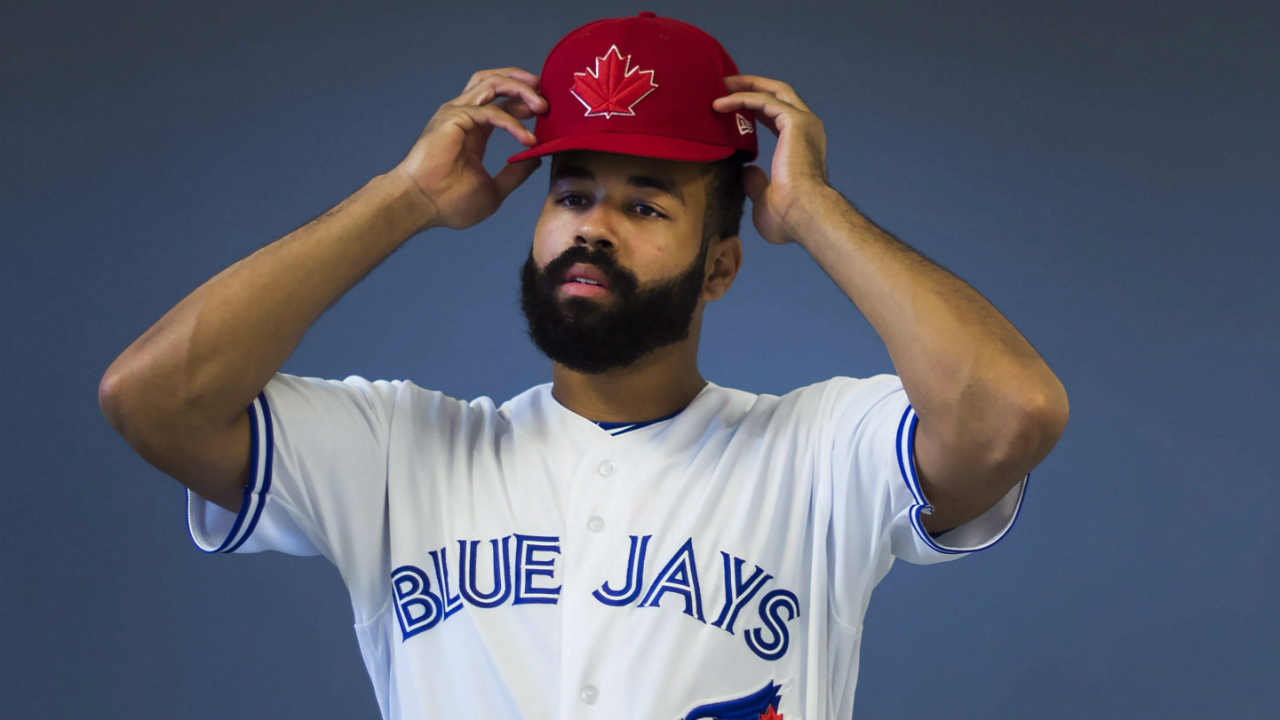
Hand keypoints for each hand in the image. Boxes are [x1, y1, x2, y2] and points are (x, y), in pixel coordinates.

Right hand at [391, 67, 547, 231]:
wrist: (423, 206)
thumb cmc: (450, 203)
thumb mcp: (494, 189)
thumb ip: (515, 173)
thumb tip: (536, 160)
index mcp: (475, 130)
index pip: (503, 102)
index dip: (526, 103)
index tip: (548, 114)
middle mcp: (465, 115)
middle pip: (496, 81)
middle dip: (524, 81)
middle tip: (547, 95)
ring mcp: (458, 112)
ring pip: (492, 83)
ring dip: (520, 89)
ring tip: (542, 106)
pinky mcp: (454, 117)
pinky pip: (490, 110)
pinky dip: (512, 122)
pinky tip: (527, 139)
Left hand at [712, 75, 829, 244]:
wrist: (805, 215)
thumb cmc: (789, 216)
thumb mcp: (766, 198)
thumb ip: (757, 182)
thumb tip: (746, 172)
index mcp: (804, 145)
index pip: (780, 116)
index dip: (756, 107)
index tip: (733, 106)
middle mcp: (808, 128)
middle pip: (779, 94)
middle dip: (753, 86)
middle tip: (726, 84)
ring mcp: (804, 122)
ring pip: (773, 91)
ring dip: (746, 86)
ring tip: (721, 85)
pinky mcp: (794, 121)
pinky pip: (763, 100)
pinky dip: (741, 99)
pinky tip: (719, 104)